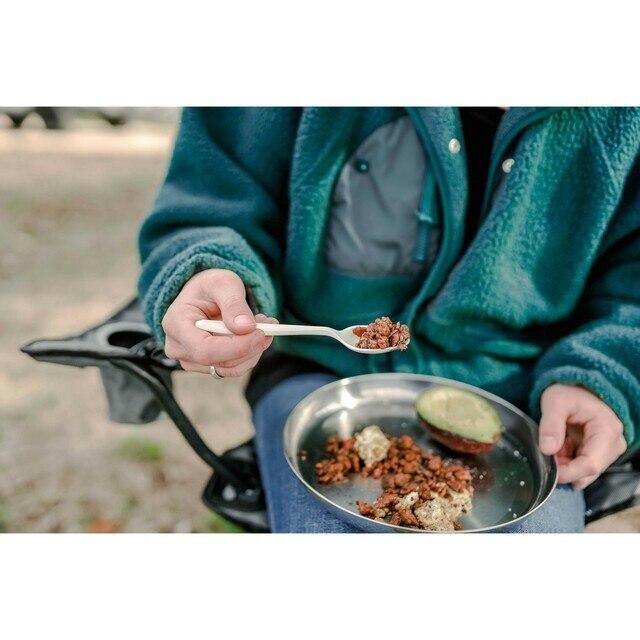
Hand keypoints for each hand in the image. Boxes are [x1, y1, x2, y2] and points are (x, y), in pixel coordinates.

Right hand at [161, 268, 276, 376]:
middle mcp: (178, 347)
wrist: (204, 294)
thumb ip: (234, 304)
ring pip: (230, 368)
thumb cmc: (210, 286)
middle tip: (270, 325)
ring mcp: (191, 360)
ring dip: (253, 350)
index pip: (204, 350)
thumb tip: (246, 328)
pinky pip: (233, 368)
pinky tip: (254, 335)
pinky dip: (249, 353)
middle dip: (250, 347)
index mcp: (176, 324)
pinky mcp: (206, 365)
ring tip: (263, 325)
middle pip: (220, 362)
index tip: (261, 334)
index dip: (236, 347)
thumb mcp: (223, 283)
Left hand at [538, 384, 625, 488]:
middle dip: (564, 467)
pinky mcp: (599, 452)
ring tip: (555, 442)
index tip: (549, 471)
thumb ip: (551, 425)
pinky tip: (560, 445)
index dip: (568, 472)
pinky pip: (581, 465)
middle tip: (547, 452)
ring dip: (565, 463)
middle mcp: (613, 444)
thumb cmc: (569, 391)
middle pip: (588, 471)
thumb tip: (547, 450)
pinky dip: (567, 460)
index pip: (590, 464)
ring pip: (584, 471)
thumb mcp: (554, 402)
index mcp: (607, 430)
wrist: (576, 386)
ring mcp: (608, 450)